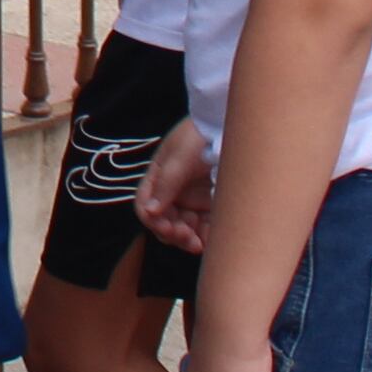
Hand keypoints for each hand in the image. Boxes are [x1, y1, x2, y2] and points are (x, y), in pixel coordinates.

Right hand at [136, 118, 213, 252]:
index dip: (152, 220)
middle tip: (187, 239)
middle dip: (172, 234)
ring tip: (199, 244)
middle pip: (163, 222)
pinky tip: (212, 242)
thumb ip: (166, 185)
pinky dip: (205, 237)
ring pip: (183, 229)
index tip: (167, 228)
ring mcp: (191, 200)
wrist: (227, 127)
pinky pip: (204, 228)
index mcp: (158, 179)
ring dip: (188, 240)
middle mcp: (172, 192)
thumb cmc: (198, 136)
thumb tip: (150, 211)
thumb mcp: (179, 159)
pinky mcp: (210, 206)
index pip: (145, 205)